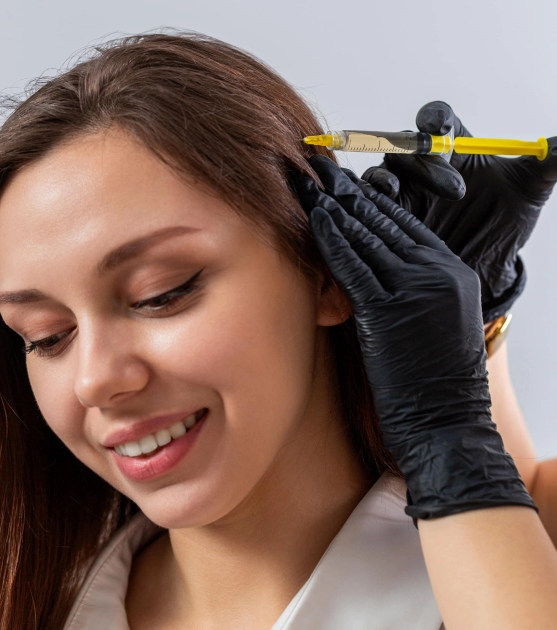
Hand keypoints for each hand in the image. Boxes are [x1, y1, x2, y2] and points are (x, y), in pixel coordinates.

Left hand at [292, 155, 534, 518]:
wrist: (446, 425)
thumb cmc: (429, 386)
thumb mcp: (426, 326)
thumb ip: (405, 292)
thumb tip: (365, 273)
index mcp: (451, 272)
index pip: (403, 223)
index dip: (367, 200)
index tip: (339, 181)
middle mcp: (439, 273)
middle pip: (384, 220)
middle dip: (346, 193)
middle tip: (314, 166)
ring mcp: (418, 289)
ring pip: (368, 236)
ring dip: (332, 207)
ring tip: (305, 182)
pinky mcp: (392, 309)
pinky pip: (355, 264)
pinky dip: (332, 239)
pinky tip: (312, 219)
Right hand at [361, 101, 556, 321]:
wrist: (485, 263)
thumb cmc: (505, 220)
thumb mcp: (532, 188)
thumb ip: (550, 161)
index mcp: (454, 145)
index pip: (437, 118)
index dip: (435, 119)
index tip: (443, 128)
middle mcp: (422, 161)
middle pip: (407, 144)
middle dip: (425, 162)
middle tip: (456, 190)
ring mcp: (400, 186)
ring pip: (382, 170)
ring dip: (391, 180)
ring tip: (403, 197)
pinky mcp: (382, 213)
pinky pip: (365, 199)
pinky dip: (365, 199)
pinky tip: (380, 209)